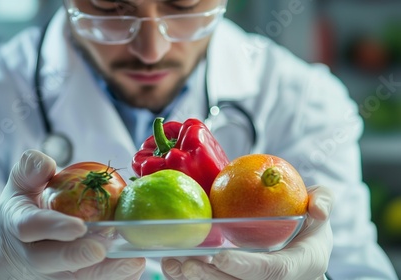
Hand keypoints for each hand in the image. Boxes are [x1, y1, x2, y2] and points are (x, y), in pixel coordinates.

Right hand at [0, 149, 144, 279]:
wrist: (7, 250)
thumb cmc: (21, 209)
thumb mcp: (19, 184)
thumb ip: (30, 170)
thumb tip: (47, 164)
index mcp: (18, 224)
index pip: (31, 227)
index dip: (54, 227)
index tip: (78, 227)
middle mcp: (32, 256)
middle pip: (53, 262)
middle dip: (79, 257)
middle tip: (103, 248)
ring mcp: (49, 274)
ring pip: (76, 279)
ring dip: (106, 273)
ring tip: (133, 262)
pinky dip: (114, 279)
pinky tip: (133, 269)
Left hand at [161, 185, 333, 279]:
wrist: (302, 250)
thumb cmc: (307, 226)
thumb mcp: (320, 208)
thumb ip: (323, 200)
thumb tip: (318, 209)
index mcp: (299, 265)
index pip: (272, 271)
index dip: (246, 266)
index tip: (221, 256)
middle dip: (211, 277)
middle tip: (185, 262)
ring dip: (194, 279)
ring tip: (170, 263)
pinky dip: (190, 278)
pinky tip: (170, 264)